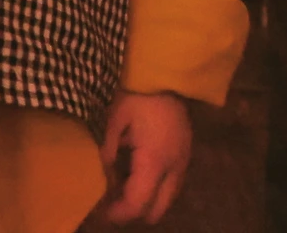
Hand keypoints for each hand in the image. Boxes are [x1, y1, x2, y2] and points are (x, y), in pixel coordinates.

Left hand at [99, 92, 191, 223]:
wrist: (166, 73)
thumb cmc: (138, 92)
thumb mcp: (115, 117)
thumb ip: (108, 148)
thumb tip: (102, 172)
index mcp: (154, 162)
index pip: (138, 203)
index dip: (119, 213)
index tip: (101, 211)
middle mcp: (174, 169)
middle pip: (156, 210)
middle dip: (134, 210)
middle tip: (111, 199)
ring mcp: (183, 163)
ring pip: (166, 199)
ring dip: (146, 198)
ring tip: (121, 184)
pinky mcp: (186, 154)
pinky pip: (172, 184)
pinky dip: (155, 186)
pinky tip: (136, 169)